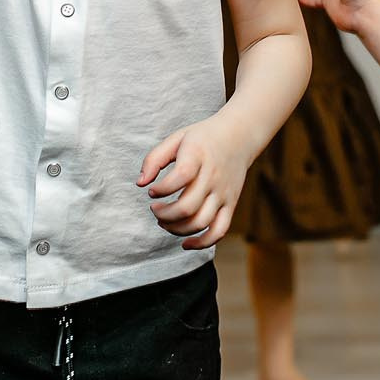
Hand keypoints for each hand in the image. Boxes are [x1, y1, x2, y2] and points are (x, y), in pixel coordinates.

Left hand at [137, 116, 247, 249]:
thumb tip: (140, 183)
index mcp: (198, 156)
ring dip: (177, 229)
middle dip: (165, 215)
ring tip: (164, 222)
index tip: (152, 192)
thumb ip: (155, 159)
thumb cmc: (203, 138)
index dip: (162, 189)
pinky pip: (219, 231)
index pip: (181, 177)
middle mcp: (213, 177)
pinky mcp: (231, 204)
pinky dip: (203, 243)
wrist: (239, 136)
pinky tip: (186, 243)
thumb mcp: (177, 138)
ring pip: (201, 222)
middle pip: (188, 207)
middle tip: (155, 209)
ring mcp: (223, 193)